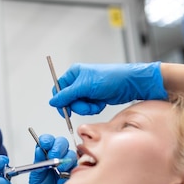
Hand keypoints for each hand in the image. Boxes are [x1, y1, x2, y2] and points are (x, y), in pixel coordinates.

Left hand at [29, 135, 76, 183]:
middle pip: (62, 143)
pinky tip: (63, 180)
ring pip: (71, 154)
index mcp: (45, 156)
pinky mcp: (76, 173)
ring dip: (65, 161)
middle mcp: (58, 158)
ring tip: (58, 172)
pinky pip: (77, 167)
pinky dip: (70, 172)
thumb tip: (39, 149)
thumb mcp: (36, 177)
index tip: (45, 143)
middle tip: (53, 157)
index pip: (48, 141)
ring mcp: (68, 165)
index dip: (47, 140)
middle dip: (58, 148)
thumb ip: (38, 162)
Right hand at [49, 62, 167, 115]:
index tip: (66, 110)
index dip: (61, 101)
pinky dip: (94, 108)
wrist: (130, 84)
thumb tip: (53, 101)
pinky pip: (88, 108)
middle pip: (68, 100)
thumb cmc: (111, 78)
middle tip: (87, 104)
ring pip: (78, 106)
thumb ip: (67, 95)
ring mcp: (87, 90)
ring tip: (97, 102)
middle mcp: (79, 81)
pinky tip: (101, 102)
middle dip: (78, 106)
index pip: (59, 89)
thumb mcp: (85, 86)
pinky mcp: (94, 97)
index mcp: (74, 73)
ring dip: (87, 108)